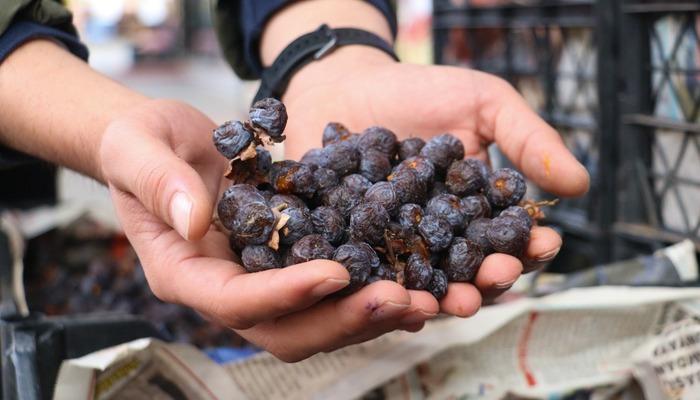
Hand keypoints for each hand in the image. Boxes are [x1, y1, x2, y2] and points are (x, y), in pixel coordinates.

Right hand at [99, 99, 436, 361]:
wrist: (168, 142)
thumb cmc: (142, 143)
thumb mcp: (136, 147)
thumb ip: (159, 182)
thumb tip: (195, 219)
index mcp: (184, 272)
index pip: (235, 301)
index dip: (286, 294)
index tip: (336, 272)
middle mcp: (226, 289)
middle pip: (286, 330)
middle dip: (344, 320)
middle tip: (402, 300)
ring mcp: (260, 282)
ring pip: (316, 321)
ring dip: (370, 315)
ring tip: (424, 298)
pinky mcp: (289, 264)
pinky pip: (332, 290)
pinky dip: (371, 289)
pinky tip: (416, 278)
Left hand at [281, 48, 589, 308]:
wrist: (349, 85)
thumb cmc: (423, 92)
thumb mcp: (485, 105)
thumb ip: (528, 141)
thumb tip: (580, 185)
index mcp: (478, 213)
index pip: (511, 238)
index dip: (530, 246)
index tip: (544, 243)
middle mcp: (441, 240)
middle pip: (471, 271)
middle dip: (489, 279)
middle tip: (498, 276)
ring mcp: (397, 249)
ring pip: (424, 283)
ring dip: (442, 297)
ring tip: (454, 300)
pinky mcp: (353, 251)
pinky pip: (368, 275)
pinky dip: (379, 288)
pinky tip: (389, 296)